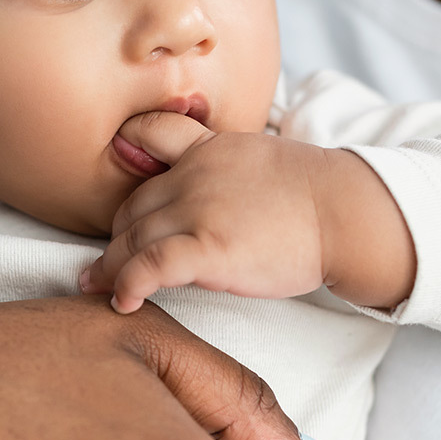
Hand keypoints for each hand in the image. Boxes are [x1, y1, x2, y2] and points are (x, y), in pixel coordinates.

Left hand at [83, 111, 413, 313]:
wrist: (343, 211)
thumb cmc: (310, 192)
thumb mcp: (256, 154)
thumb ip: (218, 162)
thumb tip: (198, 190)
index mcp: (205, 147)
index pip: (147, 137)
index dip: (126, 165)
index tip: (117, 194)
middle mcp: (192, 174)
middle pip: (132, 205)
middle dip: (117, 236)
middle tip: (105, 261)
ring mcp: (197, 209)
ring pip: (132, 238)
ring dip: (110, 267)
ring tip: (97, 286)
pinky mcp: (207, 248)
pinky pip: (149, 267)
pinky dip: (127, 285)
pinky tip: (123, 302)